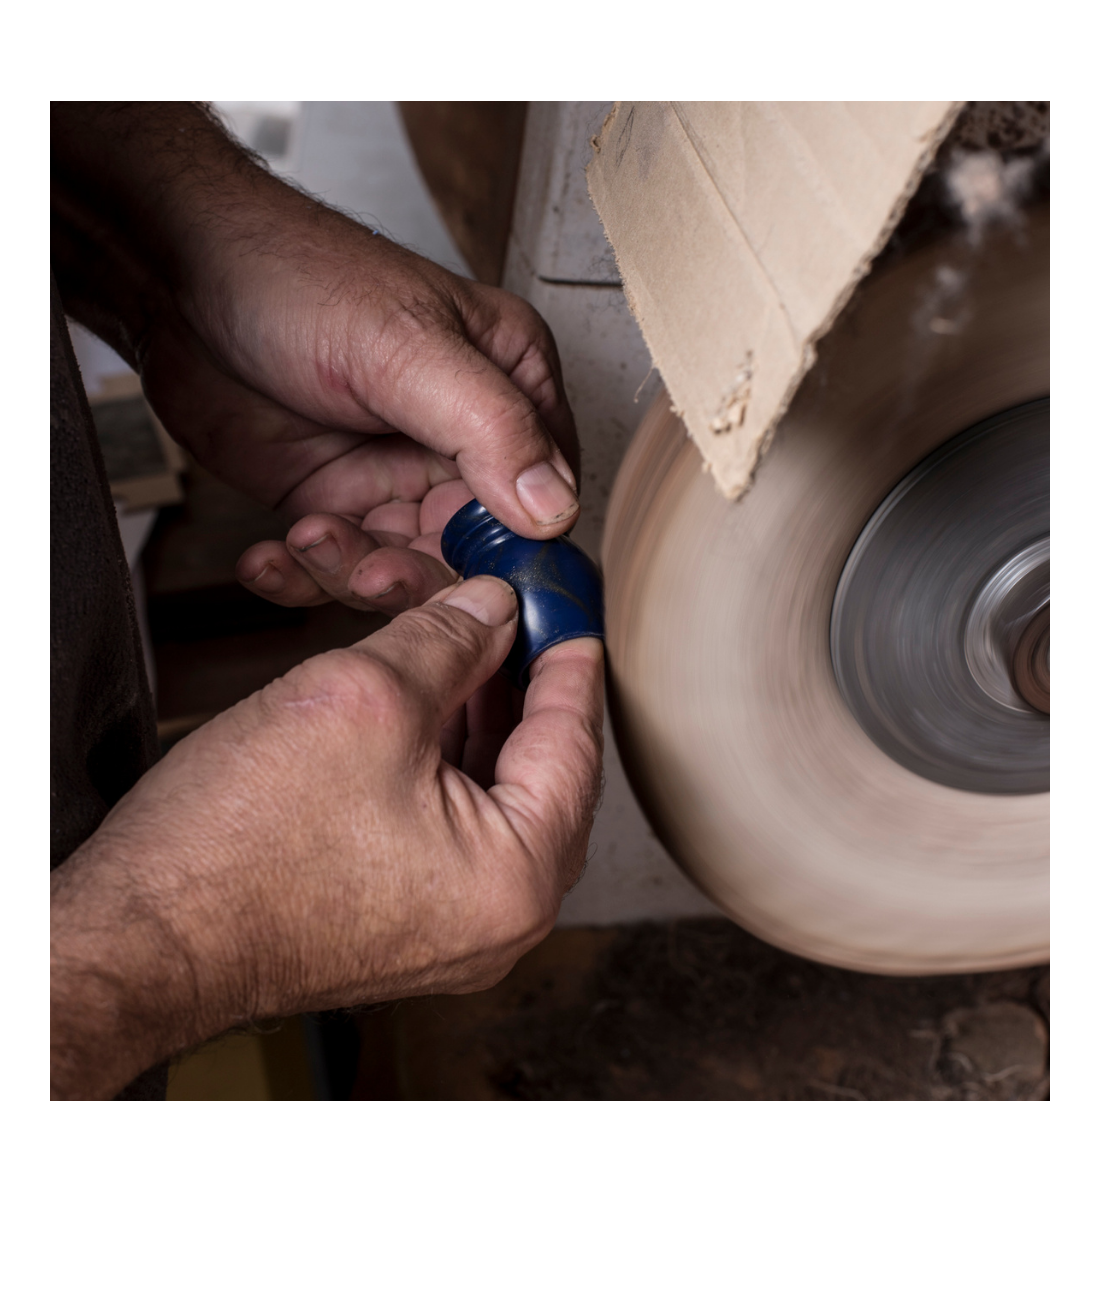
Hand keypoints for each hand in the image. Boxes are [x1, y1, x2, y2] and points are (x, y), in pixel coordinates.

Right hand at [50, 578, 603, 1098]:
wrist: (141, 933)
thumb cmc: (238, 846)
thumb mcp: (366, 698)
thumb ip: (449, 640)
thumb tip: (492, 608)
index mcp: (518, 876)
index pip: (573, 741)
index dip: (568, 653)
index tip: (566, 604)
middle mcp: (500, 918)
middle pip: (541, 769)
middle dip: (518, 679)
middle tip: (511, 611)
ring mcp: (450, 928)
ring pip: (492, 793)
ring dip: (476, 713)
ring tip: (459, 640)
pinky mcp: (402, 920)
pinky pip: (450, 824)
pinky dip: (443, 758)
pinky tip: (422, 700)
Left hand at [150, 217, 581, 614]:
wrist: (180, 275)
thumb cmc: (297, 277)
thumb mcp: (408, 348)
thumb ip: (491, 428)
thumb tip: (555, 508)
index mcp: (509, 386)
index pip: (547, 494)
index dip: (518, 551)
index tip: (480, 587)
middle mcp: (460, 439)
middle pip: (473, 549)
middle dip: (419, 572)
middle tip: (372, 571)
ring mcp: (394, 473)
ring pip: (402, 566)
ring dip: (350, 572)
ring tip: (308, 538)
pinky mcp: (333, 499)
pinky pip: (334, 565)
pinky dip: (300, 576)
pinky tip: (269, 557)